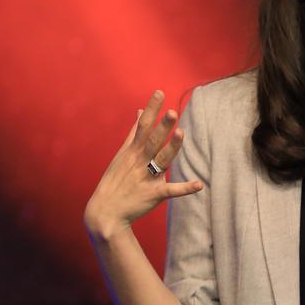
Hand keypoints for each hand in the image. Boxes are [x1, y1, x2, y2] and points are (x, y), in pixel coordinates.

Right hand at [84, 90, 202, 237]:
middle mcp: (139, 161)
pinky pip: (170, 190)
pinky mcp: (153, 195)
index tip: (159, 92)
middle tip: (173, 112)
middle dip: (163, 126)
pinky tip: (199, 184)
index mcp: (132, 151)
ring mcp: (146, 178)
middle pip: (153, 141)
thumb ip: (134, 133)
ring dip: (172, 148)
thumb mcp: (122, 154)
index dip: (151, 109)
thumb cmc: (116, 180)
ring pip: (162, 160)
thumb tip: (140, 111)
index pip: (143, 126)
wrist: (105, 211)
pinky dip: (184, 188)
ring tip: (181, 134)